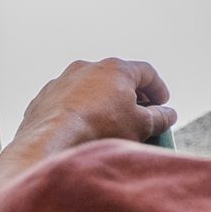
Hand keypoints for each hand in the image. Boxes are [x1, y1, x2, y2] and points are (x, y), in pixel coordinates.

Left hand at [11, 58, 176, 154]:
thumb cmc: (99, 130)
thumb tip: (168, 114)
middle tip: (138, 114)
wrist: (49, 143)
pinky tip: (81, 129)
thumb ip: (160, 117)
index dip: (158, 88)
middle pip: (117, 78)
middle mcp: (88, 67)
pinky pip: (67, 101)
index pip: (146, 73)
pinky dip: (78, 111)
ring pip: (89, 89)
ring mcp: (62, 81)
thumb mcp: (141, 126)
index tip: (163, 104)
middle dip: (130, 95)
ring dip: (102, 102)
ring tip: (108, 123)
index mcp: (116, 68)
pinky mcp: (42, 98)